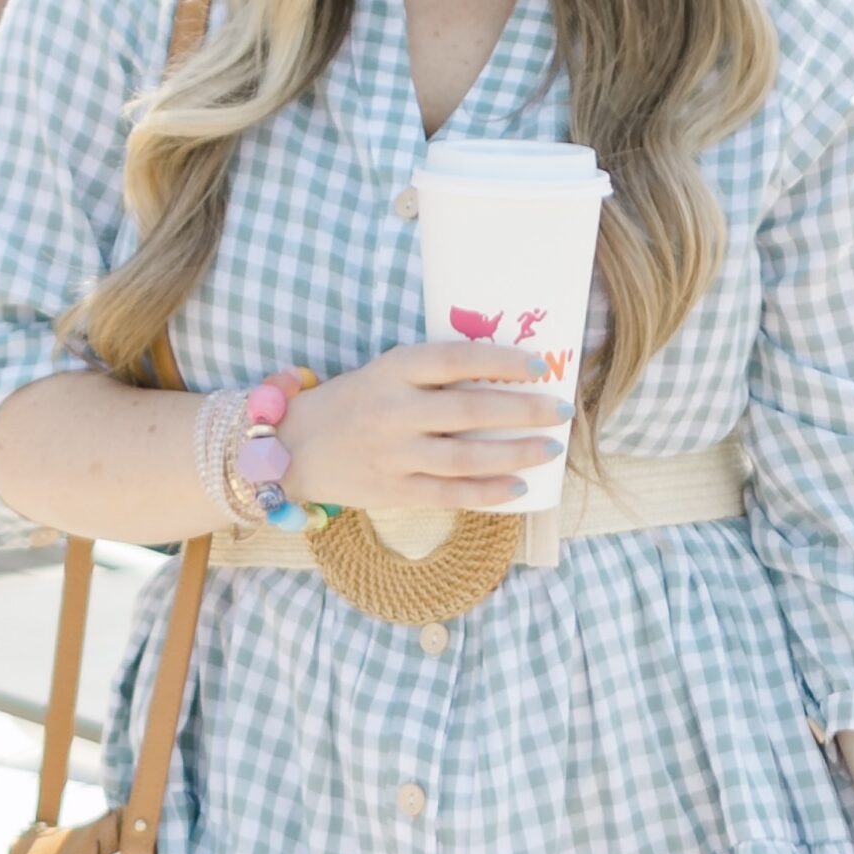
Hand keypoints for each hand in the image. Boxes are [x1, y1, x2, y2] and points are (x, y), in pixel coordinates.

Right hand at [283, 338, 565, 521]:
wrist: (293, 448)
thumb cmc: (354, 402)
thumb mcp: (387, 372)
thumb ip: (434, 374)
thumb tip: (507, 374)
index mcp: (394, 370)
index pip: (457, 360)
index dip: (502, 362)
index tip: (540, 366)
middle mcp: (394, 411)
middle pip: (470, 411)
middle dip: (524, 412)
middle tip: (561, 410)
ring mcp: (394, 454)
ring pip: (466, 458)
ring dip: (515, 454)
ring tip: (550, 449)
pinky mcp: (393, 490)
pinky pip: (450, 494)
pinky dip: (487, 492)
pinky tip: (518, 485)